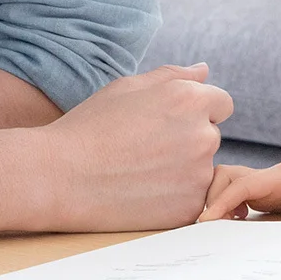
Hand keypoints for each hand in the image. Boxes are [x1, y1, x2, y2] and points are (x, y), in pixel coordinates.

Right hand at [36, 62, 231, 231]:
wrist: (58, 177)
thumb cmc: (90, 127)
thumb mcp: (128, 87)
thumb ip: (173, 76)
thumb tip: (204, 71)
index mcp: (191, 100)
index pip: (222, 104)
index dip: (197, 112)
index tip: (168, 123)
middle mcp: (202, 135)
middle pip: (211, 135)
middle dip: (188, 139)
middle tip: (144, 149)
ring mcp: (197, 175)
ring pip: (202, 169)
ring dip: (183, 170)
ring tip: (139, 171)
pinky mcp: (188, 208)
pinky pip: (192, 198)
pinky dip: (173, 197)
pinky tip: (140, 193)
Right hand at [197, 152, 280, 220]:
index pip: (243, 184)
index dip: (222, 201)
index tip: (206, 221)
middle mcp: (270, 177)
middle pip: (226, 177)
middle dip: (213, 198)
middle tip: (214, 227)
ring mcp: (267, 185)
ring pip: (228, 183)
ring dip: (218, 200)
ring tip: (223, 226)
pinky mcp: (268, 194)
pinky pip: (238, 194)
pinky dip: (228, 206)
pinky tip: (238, 223)